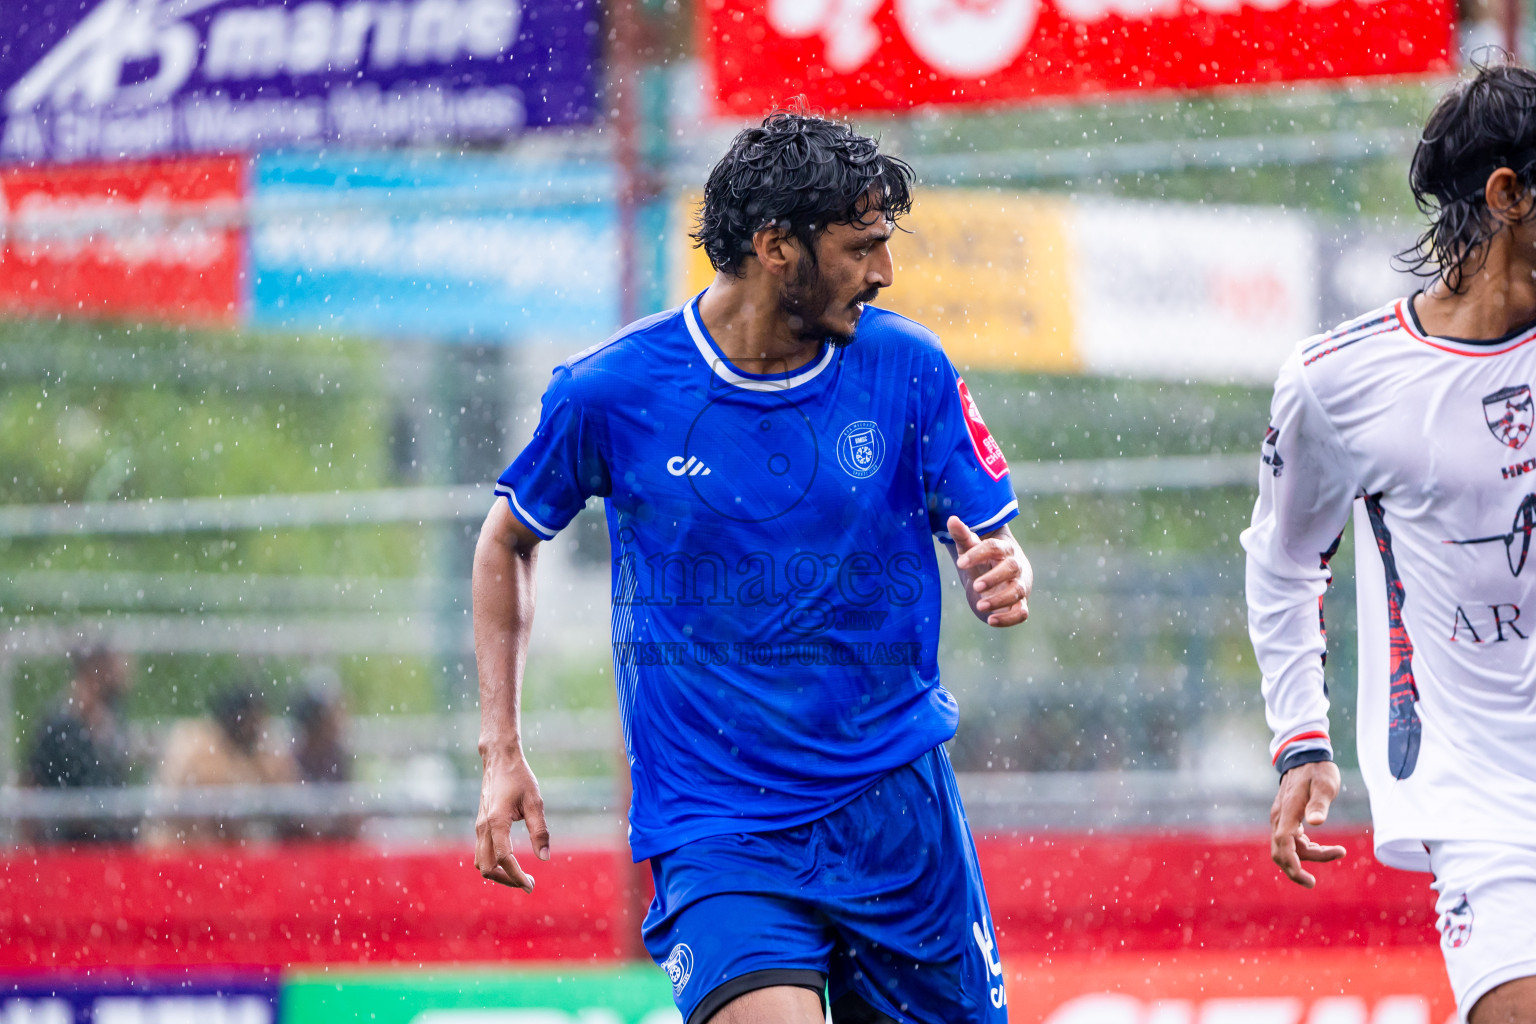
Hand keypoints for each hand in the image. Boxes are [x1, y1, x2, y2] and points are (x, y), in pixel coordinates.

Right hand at [474, 751, 549, 893]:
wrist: (499, 760)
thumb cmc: (519, 778)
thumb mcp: (535, 802)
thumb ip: (540, 831)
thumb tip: (544, 858)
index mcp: (496, 822)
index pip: (503, 859)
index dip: (516, 876)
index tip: (531, 885)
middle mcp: (483, 827)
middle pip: (487, 867)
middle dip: (506, 880)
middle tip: (528, 882)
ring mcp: (479, 827)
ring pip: (481, 862)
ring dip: (499, 874)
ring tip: (520, 875)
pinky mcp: (480, 825)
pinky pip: (481, 853)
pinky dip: (493, 863)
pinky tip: (510, 862)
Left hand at [949, 516, 1031, 626]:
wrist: (999, 579)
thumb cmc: (983, 561)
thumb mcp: (971, 549)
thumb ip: (963, 536)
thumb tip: (951, 519)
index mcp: (1003, 550)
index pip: (994, 548)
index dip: (978, 554)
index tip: (960, 563)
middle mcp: (1015, 567)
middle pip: (1011, 568)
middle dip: (994, 577)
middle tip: (977, 585)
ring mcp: (1019, 586)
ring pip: (1017, 591)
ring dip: (1000, 599)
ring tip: (980, 606)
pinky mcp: (1020, 605)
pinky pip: (1021, 613)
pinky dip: (1009, 619)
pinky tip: (991, 621)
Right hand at [1270, 760, 1346, 887]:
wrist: (1304, 756)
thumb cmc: (1317, 771)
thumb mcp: (1325, 785)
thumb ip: (1319, 804)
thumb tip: (1315, 823)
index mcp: (1287, 812)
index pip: (1283, 845)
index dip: (1292, 865)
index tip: (1308, 879)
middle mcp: (1279, 818)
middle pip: (1280, 852)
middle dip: (1294, 870)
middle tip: (1313, 882)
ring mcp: (1281, 818)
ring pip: (1288, 848)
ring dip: (1309, 856)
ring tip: (1338, 851)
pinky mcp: (1286, 818)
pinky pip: (1291, 841)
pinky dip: (1306, 849)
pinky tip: (1324, 847)